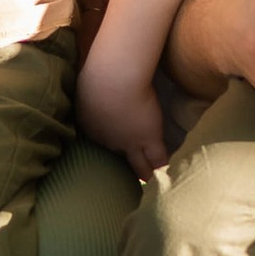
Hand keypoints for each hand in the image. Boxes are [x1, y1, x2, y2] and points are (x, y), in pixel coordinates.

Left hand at [76, 45, 168, 182]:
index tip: (113, 146)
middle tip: (128, 177)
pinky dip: (163, 167)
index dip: (108, 145)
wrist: (113, 78)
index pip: (100, 143)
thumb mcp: (86, 86)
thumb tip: (90, 89)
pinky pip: (158, 160)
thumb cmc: (97, 73)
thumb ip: (90, 95)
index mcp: (91, 127)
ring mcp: (130, 143)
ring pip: (139, 166)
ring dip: (145, 174)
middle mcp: (109, 141)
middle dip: (122, 167)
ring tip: (151, 182)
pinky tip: (168, 174)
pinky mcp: (149, 138)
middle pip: (117, 160)